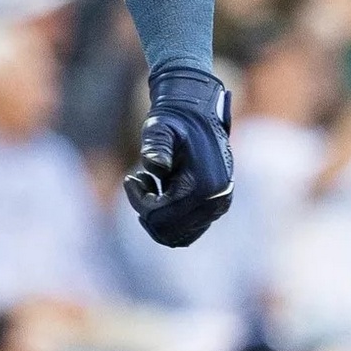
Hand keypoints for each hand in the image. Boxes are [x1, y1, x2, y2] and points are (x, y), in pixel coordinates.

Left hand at [124, 68, 233, 247]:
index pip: (161, 217)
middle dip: (146, 210)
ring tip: (150, 184)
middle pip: (168, 232)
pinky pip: (186, 232)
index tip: (133, 177)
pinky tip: (159, 191)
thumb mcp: (159, 128)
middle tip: (138, 180)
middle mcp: (215, 202)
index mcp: (204, 186)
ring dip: (157, 215)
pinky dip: (167, 218)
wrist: (197, 114)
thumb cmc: (173, 121)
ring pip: (176, 237)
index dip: (140, 202)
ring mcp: (217, 207)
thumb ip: (155, 145)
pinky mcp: (214, 208)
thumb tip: (155, 165)